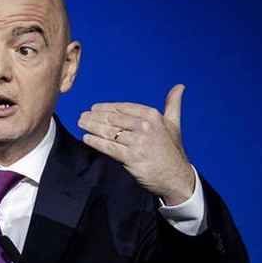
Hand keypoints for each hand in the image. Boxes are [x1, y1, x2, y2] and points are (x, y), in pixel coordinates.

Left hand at [78, 84, 194, 204]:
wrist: (175, 176)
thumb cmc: (171, 149)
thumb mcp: (174, 124)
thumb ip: (173, 104)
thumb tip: (180, 86)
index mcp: (153, 116)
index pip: (123, 108)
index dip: (106, 107)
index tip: (94, 108)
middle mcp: (145, 127)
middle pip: (113, 119)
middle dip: (95, 117)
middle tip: (82, 116)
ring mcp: (138, 142)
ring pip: (109, 132)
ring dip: (92, 126)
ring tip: (81, 123)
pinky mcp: (131, 157)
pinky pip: (109, 147)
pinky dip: (96, 142)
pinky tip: (86, 138)